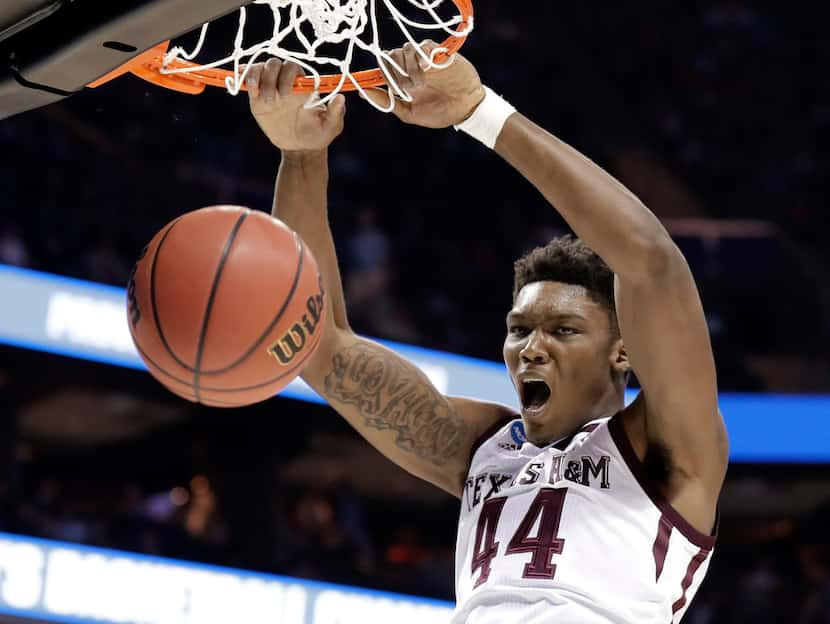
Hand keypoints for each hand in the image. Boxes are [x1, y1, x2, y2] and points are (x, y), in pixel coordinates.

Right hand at [247, 59, 345, 152]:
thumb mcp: (331, 127)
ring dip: (256, 76)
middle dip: (271, 76)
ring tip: (258, 93)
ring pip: (259, 69)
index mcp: (303, 85)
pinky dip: (245, 79)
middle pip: (274, 64)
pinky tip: (246, 86)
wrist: (300, 148)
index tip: (288, 94)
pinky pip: (249, 82)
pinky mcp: (257, 98)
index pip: (293, 67)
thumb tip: (341, 97)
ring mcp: (270, 88)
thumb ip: (336, 113)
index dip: (288, 75)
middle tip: (273, 99)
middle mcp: (285, 82)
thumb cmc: (318, 135)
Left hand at [361, 40, 484, 128]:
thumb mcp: (410, 113)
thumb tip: (362, 92)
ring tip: (421, 82)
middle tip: (409, 87)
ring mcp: (424, 59)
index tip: (393, 88)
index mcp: (401, 80)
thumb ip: (387, 102)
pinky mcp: (439, 52)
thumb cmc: (439, 113)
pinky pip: (424, 45)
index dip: (383, 75)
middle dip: (396, 71)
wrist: (466, 109)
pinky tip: (426, 69)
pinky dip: (422, 56)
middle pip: (391, 55)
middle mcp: (410, 67)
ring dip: (409, 65)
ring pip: (406, 49)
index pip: (382, 67)